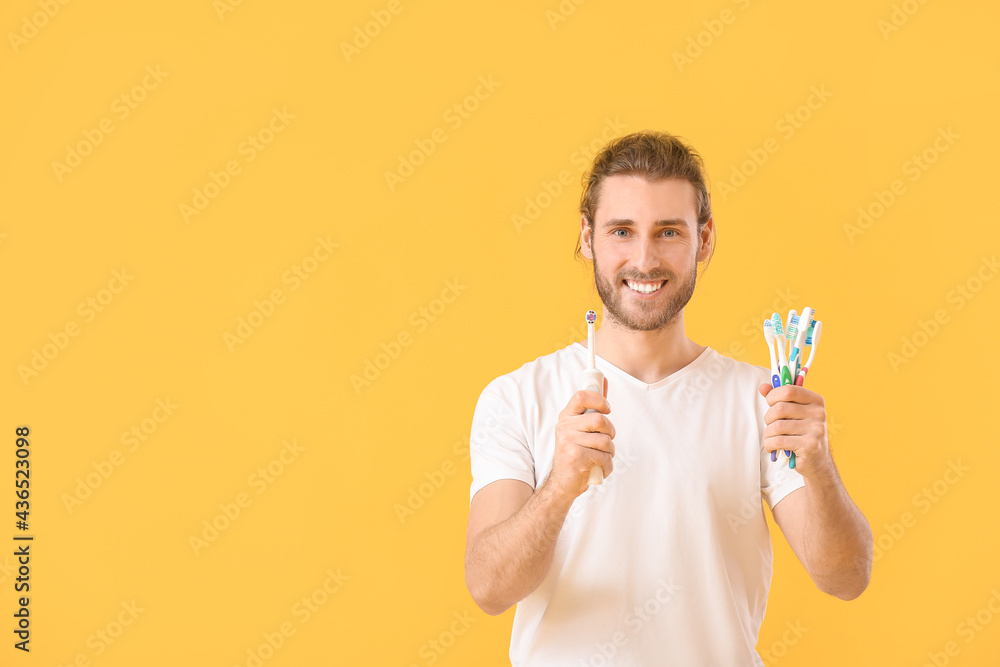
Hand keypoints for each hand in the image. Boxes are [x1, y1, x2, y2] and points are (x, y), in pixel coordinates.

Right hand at [547, 377, 614, 498]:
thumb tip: (604, 381)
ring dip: (609, 452)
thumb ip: (593, 407)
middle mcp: (564, 427)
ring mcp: (569, 442)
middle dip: (611, 432)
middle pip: (600, 420)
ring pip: (606, 440)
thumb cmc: (576, 453)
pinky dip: (607, 466)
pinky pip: (605, 457)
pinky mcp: (577, 458)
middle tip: (606, 440)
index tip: (607, 409)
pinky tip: (597, 468)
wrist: (562, 483)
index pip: (582, 396)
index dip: (599, 400)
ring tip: (599, 457)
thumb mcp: (580, 428)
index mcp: (566, 417)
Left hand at [758, 382, 833, 480]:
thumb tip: (763, 387)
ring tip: (772, 438)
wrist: (817, 462)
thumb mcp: (793, 413)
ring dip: (768, 434)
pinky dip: (769, 445)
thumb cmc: (801, 434)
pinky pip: (778, 441)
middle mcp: (819, 413)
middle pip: (780, 408)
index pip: (789, 390)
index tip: (770, 404)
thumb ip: (779, 398)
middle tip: (771, 426)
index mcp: (816, 401)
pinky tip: (772, 447)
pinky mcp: (810, 446)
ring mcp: (816, 430)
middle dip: (768, 418)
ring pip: (777, 426)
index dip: (773, 396)